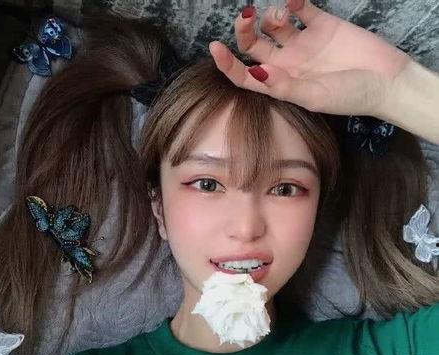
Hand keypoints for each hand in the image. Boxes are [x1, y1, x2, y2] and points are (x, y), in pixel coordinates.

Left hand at [209, 0, 411, 117]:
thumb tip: (256, 72)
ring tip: (281, 15)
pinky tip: (293, 0)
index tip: (216, 48)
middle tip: (246, 17)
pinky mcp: (322, 25)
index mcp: (280, 85)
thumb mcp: (314, 98)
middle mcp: (287, 64)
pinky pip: (301, 9)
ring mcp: (303, 43)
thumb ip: (284, 86)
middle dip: (244, 31)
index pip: (246, 76)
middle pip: (254, 46)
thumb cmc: (349, 97)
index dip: (228, 64)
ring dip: (270, 15)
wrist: (386, 82)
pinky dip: (293, 1)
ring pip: (273, 25)